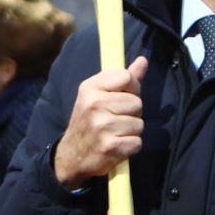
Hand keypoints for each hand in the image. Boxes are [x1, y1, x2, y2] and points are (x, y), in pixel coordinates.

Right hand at [55, 56, 147, 187]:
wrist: (71, 155)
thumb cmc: (89, 121)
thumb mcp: (98, 95)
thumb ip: (122, 78)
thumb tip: (143, 60)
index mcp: (90, 88)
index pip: (127, 77)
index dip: (132, 89)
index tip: (123, 97)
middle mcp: (94, 104)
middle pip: (137, 103)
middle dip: (132, 113)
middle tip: (116, 119)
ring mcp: (101, 126)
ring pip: (139, 124)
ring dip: (131, 131)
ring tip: (115, 133)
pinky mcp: (109, 146)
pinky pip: (137, 142)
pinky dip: (130, 146)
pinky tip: (117, 146)